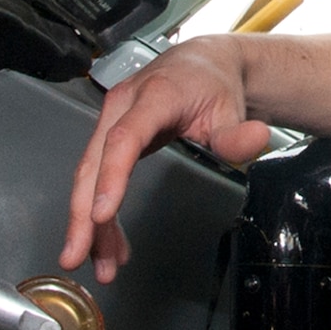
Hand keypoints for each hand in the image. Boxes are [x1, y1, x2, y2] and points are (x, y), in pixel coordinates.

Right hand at [60, 38, 273, 283]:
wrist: (200, 64)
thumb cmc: (210, 83)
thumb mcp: (230, 110)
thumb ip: (237, 134)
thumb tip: (254, 140)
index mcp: (153, 97)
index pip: (123, 140)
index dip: (110, 178)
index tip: (100, 214)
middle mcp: (122, 106)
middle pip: (93, 163)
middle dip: (82, 214)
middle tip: (76, 255)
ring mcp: (111, 121)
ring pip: (89, 177)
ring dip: (90, 224)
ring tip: (99, 264)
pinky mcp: (110, 137)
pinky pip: (99, 178)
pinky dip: (102, 214)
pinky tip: (109, 244)